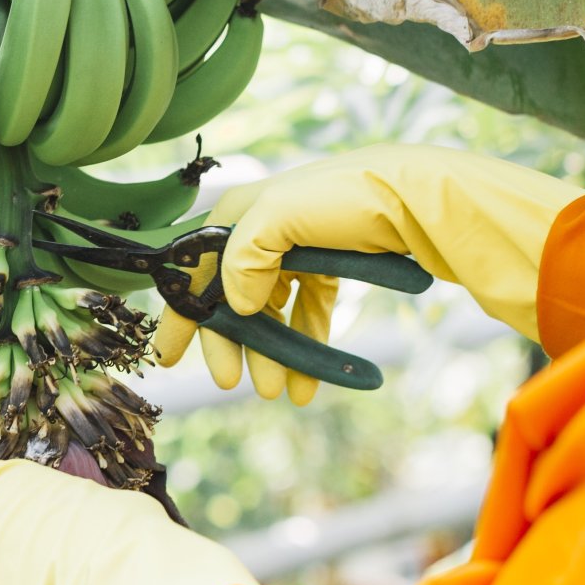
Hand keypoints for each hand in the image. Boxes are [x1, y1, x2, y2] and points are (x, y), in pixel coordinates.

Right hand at [153, 145, 584, 403]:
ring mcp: (296, 250)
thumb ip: (245, 258)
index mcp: (239, 213)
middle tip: (231, 382)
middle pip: (231, 297)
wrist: (416, 195)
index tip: (168, 358)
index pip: (196, 270)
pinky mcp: (329, 266)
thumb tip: (235, 304)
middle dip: (230, 342)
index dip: (182, 314)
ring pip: (270, 311)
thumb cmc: (345, 197)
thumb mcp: (281, 216)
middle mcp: (262, 231)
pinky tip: (307, 381)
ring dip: (269, 351)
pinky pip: (306, 313)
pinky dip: (304, 346)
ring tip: (275, 390)